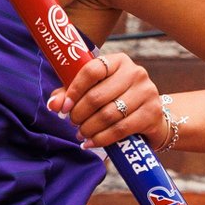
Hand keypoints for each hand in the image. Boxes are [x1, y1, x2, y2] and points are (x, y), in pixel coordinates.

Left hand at [47, 52, 164, 149]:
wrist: (150, 116)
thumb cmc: (116, 99)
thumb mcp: (93, 91)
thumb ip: (70, 94)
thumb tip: (53, 105)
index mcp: (118, 61)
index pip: (91, 70)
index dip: (74, 90)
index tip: (64, 107)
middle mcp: (135, 72)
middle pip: (97, 96)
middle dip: (79, 114)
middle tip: (73, 123)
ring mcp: (146, 92)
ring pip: (108, 114)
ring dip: (89, 128)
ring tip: (81, 134)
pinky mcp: (151, 113)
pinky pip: (120, 129)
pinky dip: (101, 139)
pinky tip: (91, 143)